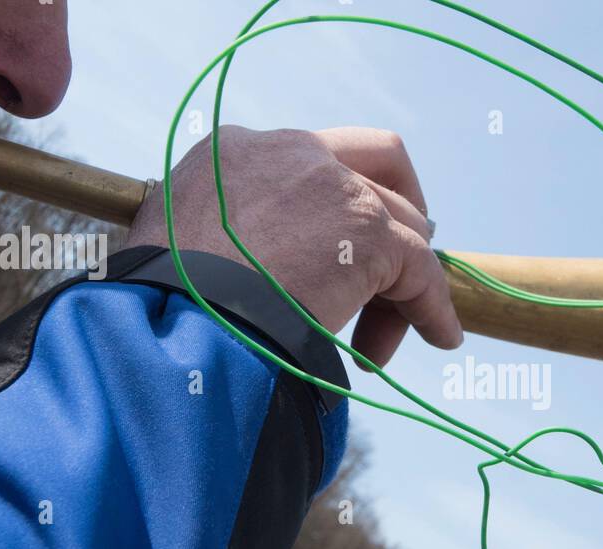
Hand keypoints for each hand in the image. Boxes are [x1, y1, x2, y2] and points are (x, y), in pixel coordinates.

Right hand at [126, 125, 461, 367]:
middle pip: (375, 165)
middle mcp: (287, 152)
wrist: (172, 328)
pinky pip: (423, 269)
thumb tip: (249, 271)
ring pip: (403, 224)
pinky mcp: (368, 232)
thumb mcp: (179, 249)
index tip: (331, 258)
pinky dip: (434, 305)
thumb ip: (223, 238)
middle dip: (392, 220)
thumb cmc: (162, 310)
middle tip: (387, 276)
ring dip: (400, 283)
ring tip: (378, 341)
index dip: (332, 208)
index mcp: (235, 153)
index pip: (310, 162)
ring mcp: (332, 186)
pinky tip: (439, 336)